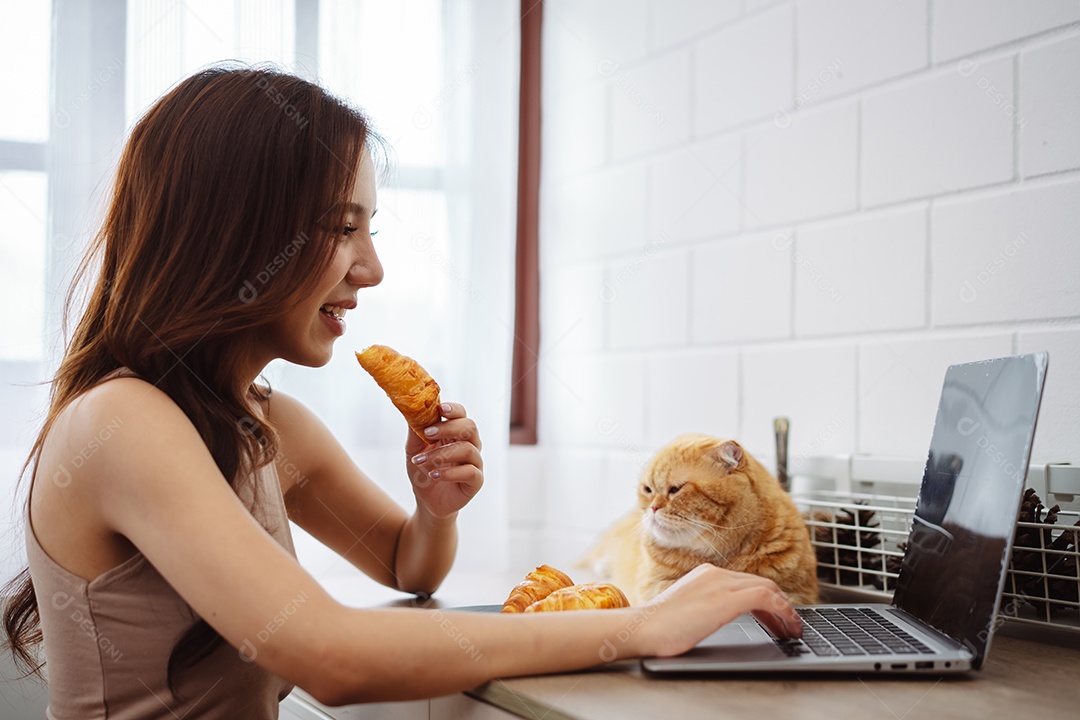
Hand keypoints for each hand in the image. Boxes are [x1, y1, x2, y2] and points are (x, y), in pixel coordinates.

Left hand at [405, 402, 483, 519]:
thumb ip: (415, 430)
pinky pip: (470, 472)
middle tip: (427, 433)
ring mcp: (475, 462)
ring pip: (467, 449)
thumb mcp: (414, 449)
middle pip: (470, 427)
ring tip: (421, 461)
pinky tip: (434, 474)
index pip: (461, 414)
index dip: (453, 409)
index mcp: (456, 433)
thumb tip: (411, 409)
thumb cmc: (423, 470)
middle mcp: (470, 444)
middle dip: (448, 427)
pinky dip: (450, 472)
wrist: (426, 500)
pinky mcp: (476, 481)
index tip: (440, 408)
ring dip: (441, 453)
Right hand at [631, 564, 801, 657]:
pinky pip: (766, 598)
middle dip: (780, 605)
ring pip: (767, 589)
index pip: (746, 582)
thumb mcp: (686, 610)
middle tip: (788, 625)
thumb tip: (712, 618)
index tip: (774, 617)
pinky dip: (782, 611)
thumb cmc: (657, 627)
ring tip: (792, 629)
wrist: (643, 628)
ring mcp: (721, 584)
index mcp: (706, 575)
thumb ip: (703, 607)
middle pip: (761, 583)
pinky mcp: (726, 599)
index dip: (767, 600)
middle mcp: (716, 574)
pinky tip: (787, 626)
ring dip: (785, 610)